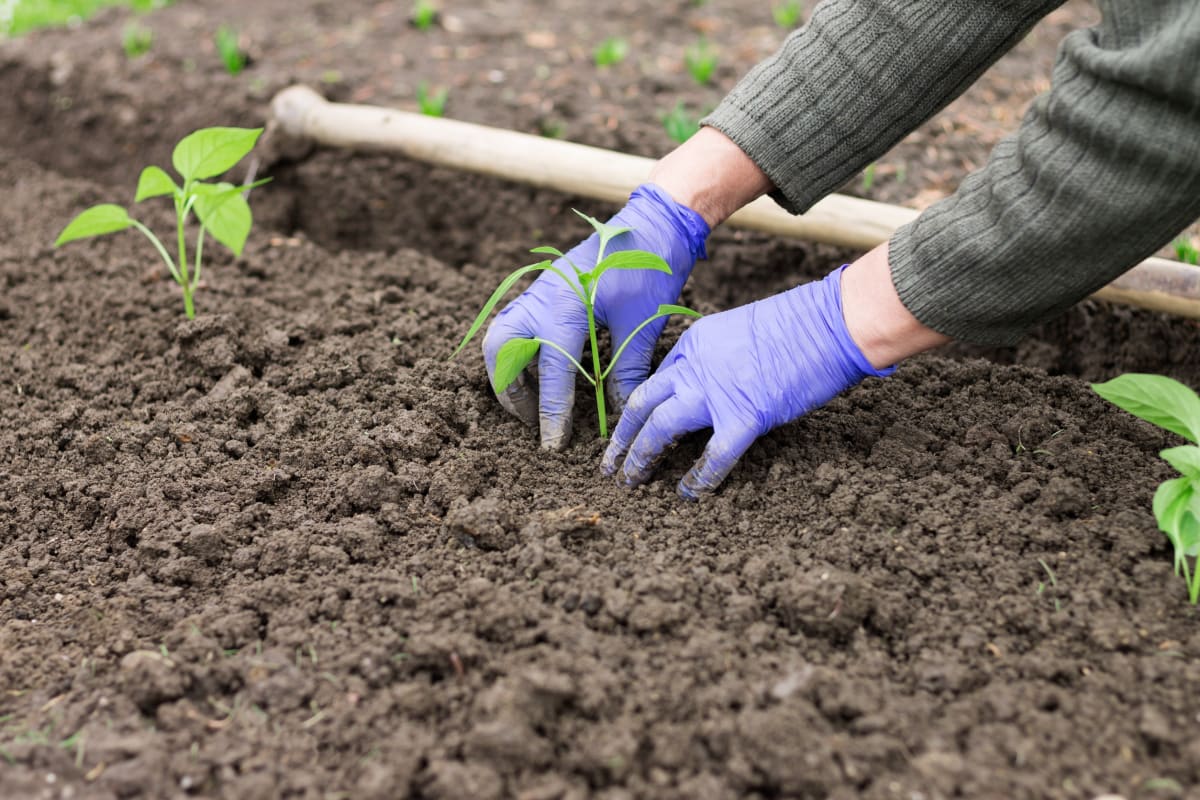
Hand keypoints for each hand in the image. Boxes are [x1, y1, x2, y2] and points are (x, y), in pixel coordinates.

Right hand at [483, 184, 708, 448]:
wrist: (654, 222)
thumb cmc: (651, 269)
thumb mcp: (642, 325)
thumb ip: (626, 371)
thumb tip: (618, 413)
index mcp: (565, 305)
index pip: (550, 369)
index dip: (551, 410)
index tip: (553, 443)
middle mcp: (542, 297)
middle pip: (500, 349)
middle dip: (510, 390)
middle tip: (533, 420)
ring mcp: (539, 291)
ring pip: (500, 336)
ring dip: (508, 372)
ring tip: (531, 403)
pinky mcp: (544, 290)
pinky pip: (515, 325)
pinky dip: (518, 353)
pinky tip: (540, 374)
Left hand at [601, 267, 893, 498]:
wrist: (833, 322)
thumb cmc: (803, 323)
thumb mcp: (744, 330)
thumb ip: (721, 358)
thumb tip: (720, 385)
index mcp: (695, 341)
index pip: (658, 379)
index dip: (641, 408)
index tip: (631, 427)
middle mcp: (695, 365)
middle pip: (643, 403)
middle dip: (622, 436)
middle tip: (609, 463)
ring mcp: (716, 392)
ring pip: (660, 428)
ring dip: (642, 457)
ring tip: (632, 481)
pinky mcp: (744, 417)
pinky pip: (713, 456)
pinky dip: (698, 479)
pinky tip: (687, 494)